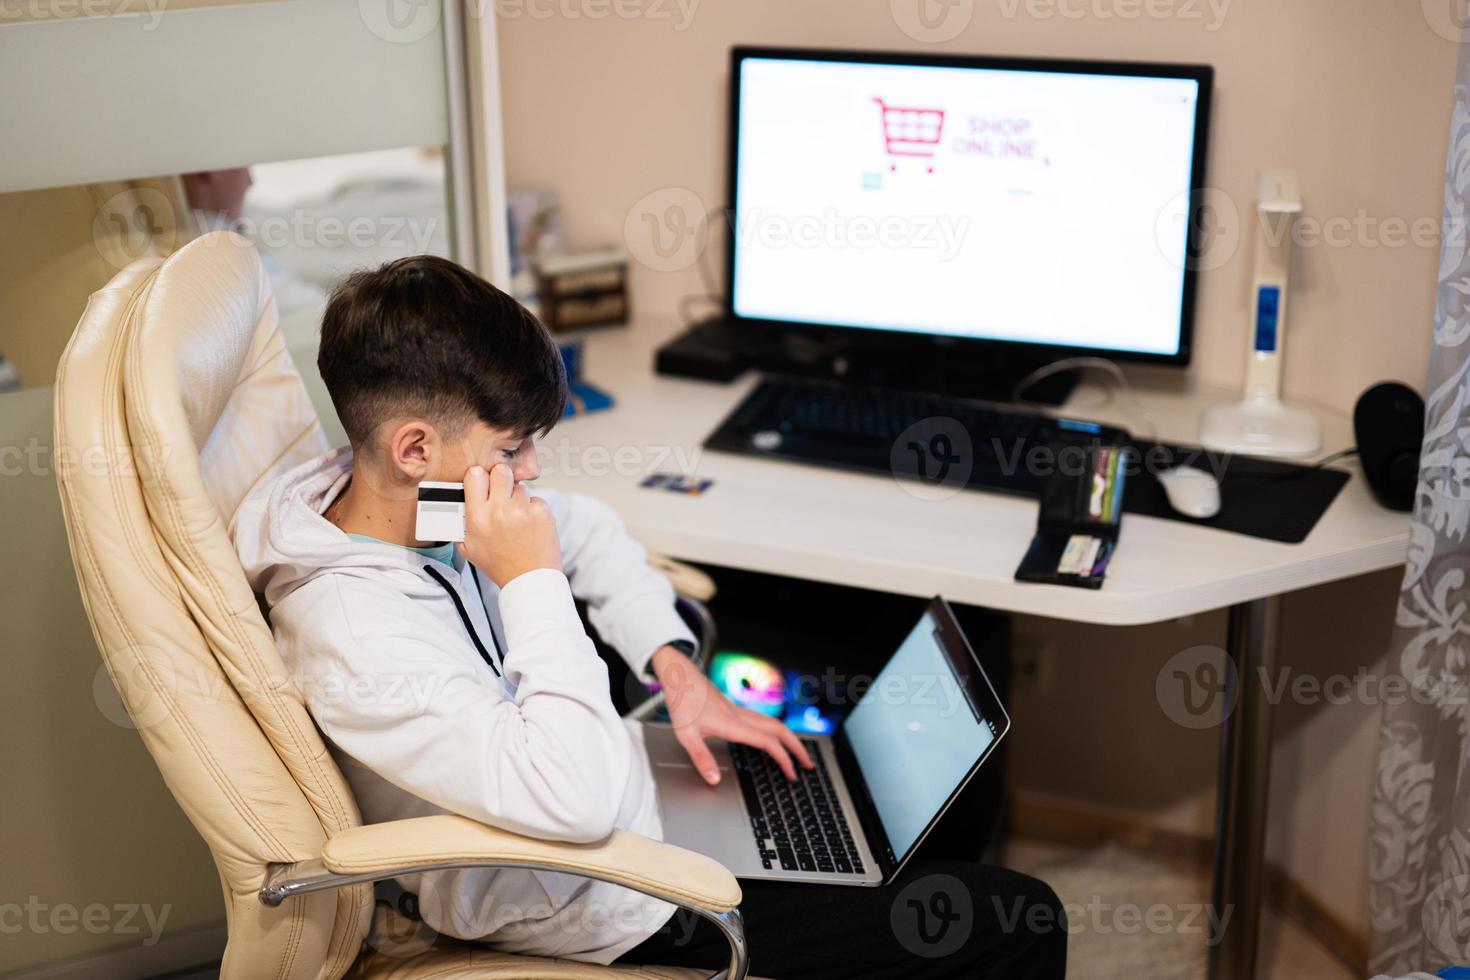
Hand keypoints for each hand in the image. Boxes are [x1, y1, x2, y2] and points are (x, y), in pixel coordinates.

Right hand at [458, 464, 561, 587]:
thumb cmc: (498, 564)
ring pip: (520, 487)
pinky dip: (533, 509)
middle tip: (502, 491)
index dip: (480, 477)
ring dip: (518, 498)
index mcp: (478, 517)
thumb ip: (459, 524)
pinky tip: (529, 525)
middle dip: (501, 478)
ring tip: (517, 518)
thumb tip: (453, 502)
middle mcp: (499, 511)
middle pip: (501, 471)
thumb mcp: (468, 548)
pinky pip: (536, 499)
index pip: (475, 475)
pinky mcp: (542, 512)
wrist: (528, 579)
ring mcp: (522, 510)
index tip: (482, 483)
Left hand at [652, 645, 813, 785]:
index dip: (784, 759)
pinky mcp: (734, 708)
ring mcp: (739, 710)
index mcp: (732, 724)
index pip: (768, 742)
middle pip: (780, 729)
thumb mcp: (685, 735)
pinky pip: (763, 720)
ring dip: (789, 738)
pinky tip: (772, 739)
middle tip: (809, 764)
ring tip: (797, 754)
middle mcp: (740, 716)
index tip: (792, 774)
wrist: (679, 674)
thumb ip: (701, 758)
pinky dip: (775, 732)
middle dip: (797, 747)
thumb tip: (714, 779)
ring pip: (773, 723)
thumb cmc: (681, 701)